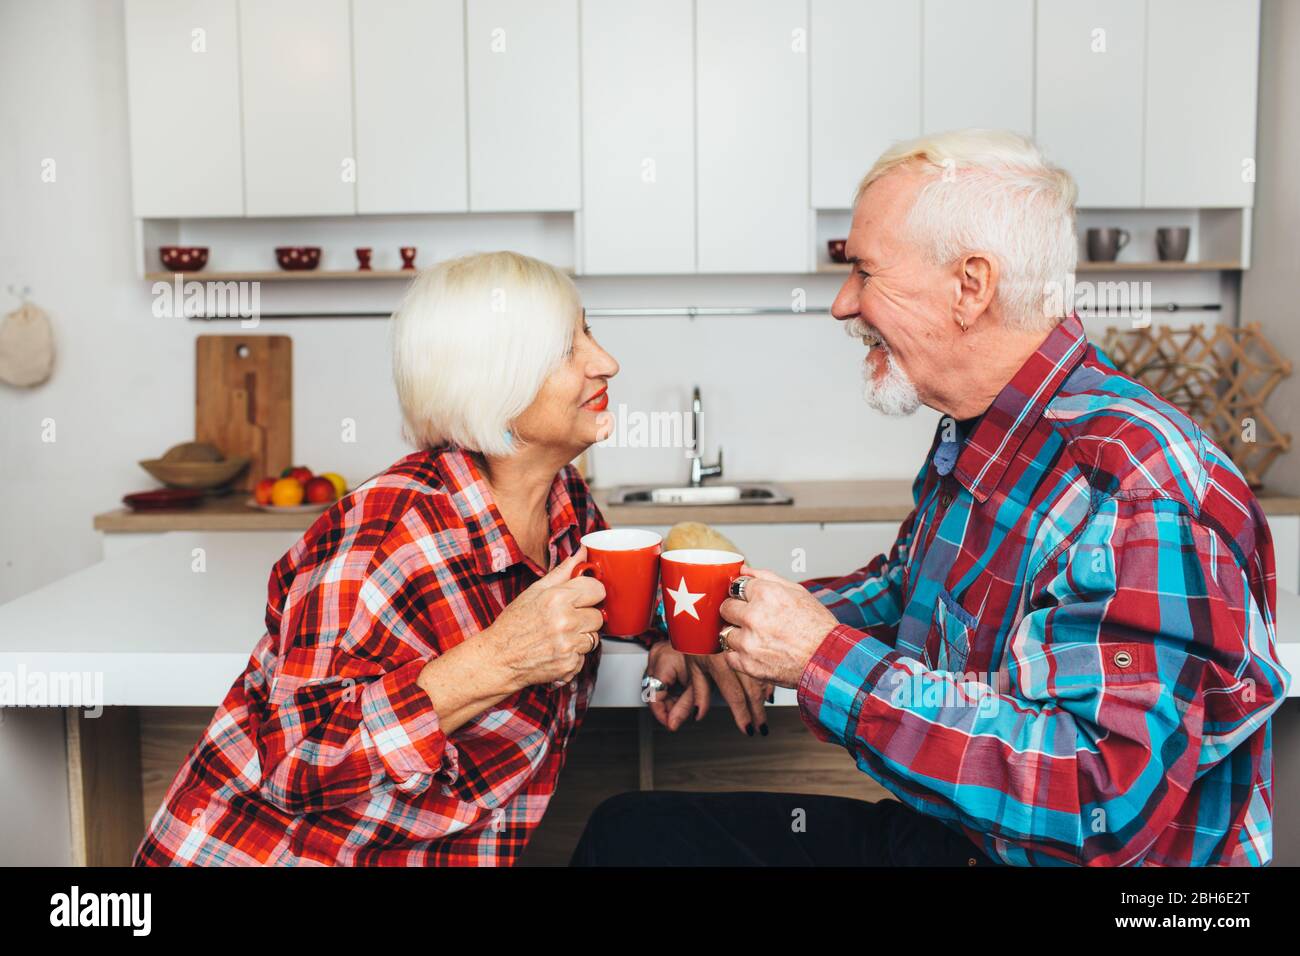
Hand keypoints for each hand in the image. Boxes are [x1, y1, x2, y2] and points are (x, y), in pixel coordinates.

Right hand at [481, 548, 604, 689]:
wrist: (499, 658)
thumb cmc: (514, 624)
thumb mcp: (534, 591)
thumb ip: (563, 571)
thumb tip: (582, 552)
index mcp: (557, 598)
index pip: (597, 589)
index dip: (591, 593)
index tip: (583, 597)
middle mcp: (565, 621)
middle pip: (598, 615)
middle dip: (586, 617)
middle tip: (566, 620)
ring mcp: (568, 645)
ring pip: (594, 637)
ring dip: (581, 637)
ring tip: (560, 635)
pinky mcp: (569, 665)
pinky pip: (585, 656)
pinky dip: (574, 655)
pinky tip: (557, 650)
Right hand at [643, 641, 704, 730]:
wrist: (710, 638)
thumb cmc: (707, 653)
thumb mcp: (697, 685)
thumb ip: (684, 707)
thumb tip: (674, 724)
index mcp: (663, 662)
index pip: (653, 697)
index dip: (662, 714)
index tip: (670, 723)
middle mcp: (656, 655)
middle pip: (653, 692)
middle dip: (667, 706)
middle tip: (680, 712)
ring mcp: (655, 653)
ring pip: (654, 685)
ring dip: (666, 696)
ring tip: (682, 698)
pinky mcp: (658, 652)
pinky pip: (657, 676)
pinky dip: (667, 686)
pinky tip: (678, 688)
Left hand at [644, 642, 771, 734]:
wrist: (701, 604)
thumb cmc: (693, 633)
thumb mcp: (692, 663)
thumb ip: (698, 691)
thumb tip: (698, 716)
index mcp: (718, 662)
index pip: (734, 695)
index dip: (742, 714)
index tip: (748, 729)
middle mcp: (734, 655)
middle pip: (752, 689)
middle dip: (757, 711)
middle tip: (762, 728)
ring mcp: (744, 646)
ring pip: (760, 676)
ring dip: (763, 697)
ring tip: (765, 712)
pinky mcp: (751, 639)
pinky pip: (762, 662)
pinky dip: (766, 678)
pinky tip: (768, 690)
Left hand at [718, 565, 838, 688]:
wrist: (828, 659)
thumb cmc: (817, 625)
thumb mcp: (797, 591)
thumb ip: (766, 577)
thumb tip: (744, 570)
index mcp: (766, 594)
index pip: (736, 587)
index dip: (746, 595)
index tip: (752, 602)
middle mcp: (754, 616)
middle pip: (725, 608)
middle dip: (736, 612)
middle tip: (753, 619)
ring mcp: (749, 642)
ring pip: (725, 633)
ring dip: (737, 634)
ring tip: (757, 638)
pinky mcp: (748, 665)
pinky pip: (729, 656)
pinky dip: (740, 655)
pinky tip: (757, 652)